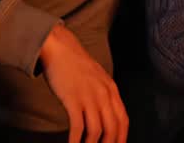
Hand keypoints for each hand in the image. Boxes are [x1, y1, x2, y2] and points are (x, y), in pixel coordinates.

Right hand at [39, 22, 128, 142]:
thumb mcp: (97, 79)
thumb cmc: (75, 66)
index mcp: (111, 90)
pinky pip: (78, 126)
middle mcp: (104, 94)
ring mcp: (89, 97)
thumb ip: (103, 95)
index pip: (123, 119)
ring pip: (97, 130)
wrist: (60, 49)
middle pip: (113, 127)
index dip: (122, 137)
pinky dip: (76, 141)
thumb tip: (105, 115)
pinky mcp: (73, 99)